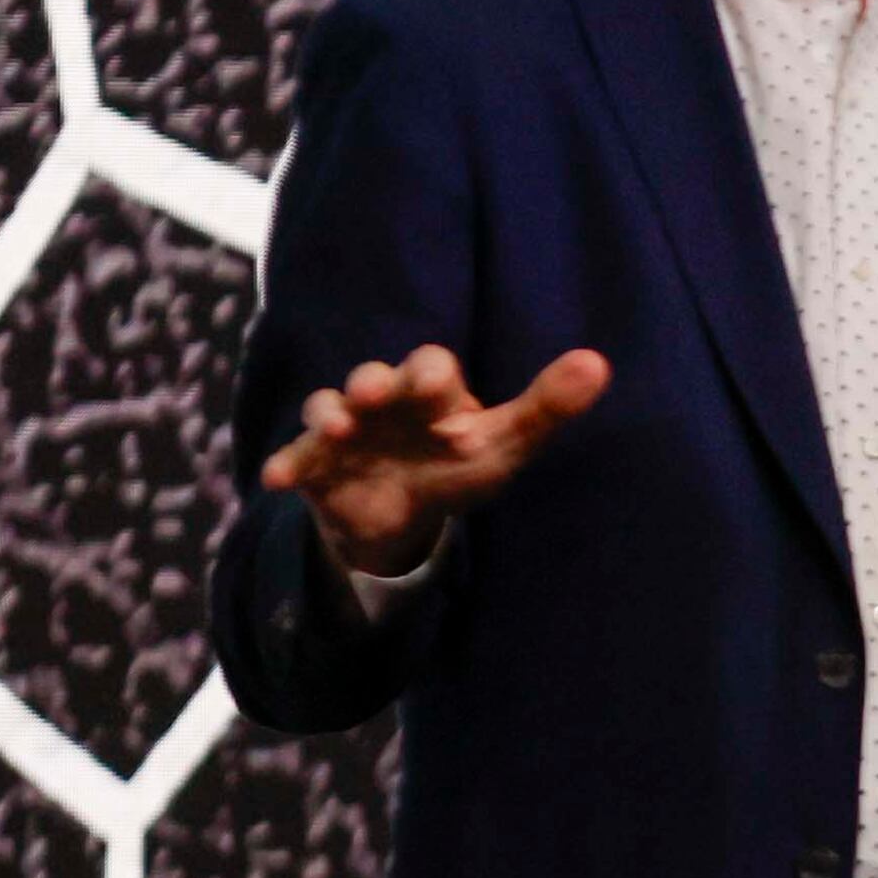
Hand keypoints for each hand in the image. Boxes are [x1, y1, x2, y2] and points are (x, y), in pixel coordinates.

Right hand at [260, 344, 611, 577]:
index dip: (431, 376)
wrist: (406, 514)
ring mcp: (346, 430)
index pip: (430, 366)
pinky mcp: (315, 464)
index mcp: (432, 388)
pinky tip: (278, 479)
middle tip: (374, 391)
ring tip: (336, 429)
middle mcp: (384, 399)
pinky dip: (287, 465)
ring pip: (328, 408)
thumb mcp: (505, 442)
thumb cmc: (460, 463)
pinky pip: (296, 459)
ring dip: (328, 414)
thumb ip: (547, 406)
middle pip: (373, 378)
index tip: (437, 392)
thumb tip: (600, 363)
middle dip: (372, 382)